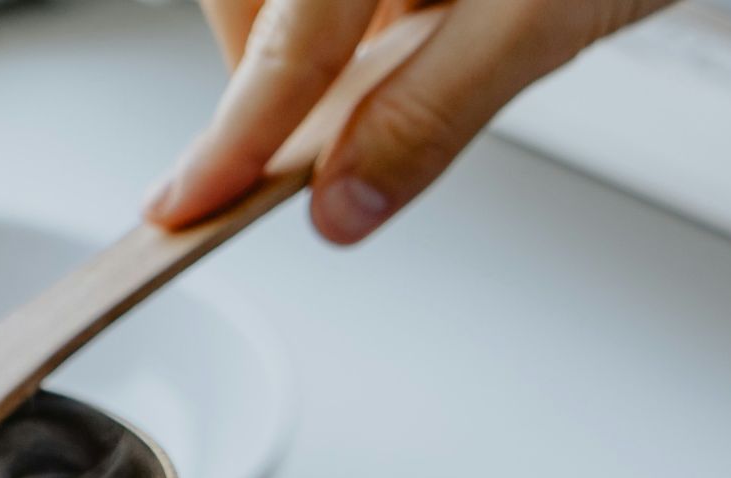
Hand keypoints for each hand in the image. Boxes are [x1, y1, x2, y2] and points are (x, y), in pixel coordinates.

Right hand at [146, 0, 675, 242]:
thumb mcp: (545, 11)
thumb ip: (433, 112)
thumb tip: (343, 205)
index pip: (285, 40)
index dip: (235, 134)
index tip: (185, 206)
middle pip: (252, 6)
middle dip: (280, 74)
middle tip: (339, 120)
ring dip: (310, 38)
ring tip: (408, 33)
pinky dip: (338, 10)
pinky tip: (405, 7)